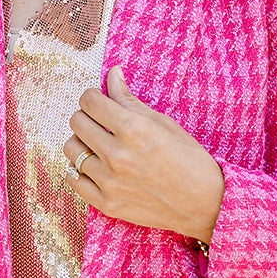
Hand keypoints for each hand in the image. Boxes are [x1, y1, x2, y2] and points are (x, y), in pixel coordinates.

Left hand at [63, 66, 224, 242]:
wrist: (205, 202)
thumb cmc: (189, 159)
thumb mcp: (162, 123)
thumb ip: (130, 99)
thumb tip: (112, 73)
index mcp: (133, 129)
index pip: (89, 101)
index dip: (93, 97)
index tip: (100, 102)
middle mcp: (117, 155)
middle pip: (77, 122)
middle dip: (86, 116)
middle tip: (100, 122)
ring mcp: (109, 182)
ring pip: (71, 149)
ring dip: (81, 142)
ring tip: (98, 145)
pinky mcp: (106, 204)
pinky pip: (73, 179)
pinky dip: (79, 170)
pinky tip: (95, 166)